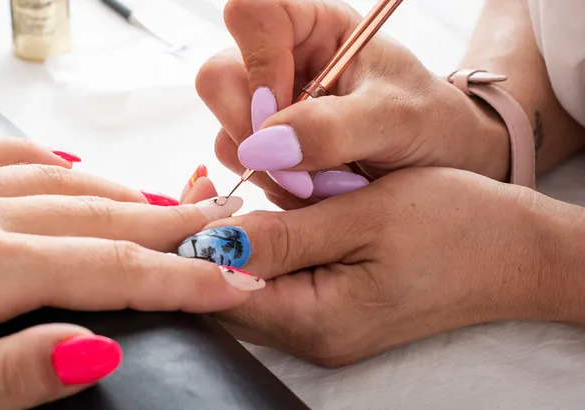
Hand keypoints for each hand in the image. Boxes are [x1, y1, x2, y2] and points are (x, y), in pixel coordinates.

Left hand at [0, 139, 262, 408]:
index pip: (108, 269)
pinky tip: (73, 168)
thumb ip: (11, 376)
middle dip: (171, 230)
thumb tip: (96, 347)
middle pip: (97, 216)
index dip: (179, 279)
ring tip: (170, 213)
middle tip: (225, 236)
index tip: (232, 283)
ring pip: (58, 180)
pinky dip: (46, 160)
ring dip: (122, 195)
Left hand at [177, 167, 572, 365]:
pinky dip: (264, 249)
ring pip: (251, 289)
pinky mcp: (333, 313)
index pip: (224, 295)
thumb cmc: (454, 225)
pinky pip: (278, 284)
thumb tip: (215, 241)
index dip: (197, 249)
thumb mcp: (366, 215)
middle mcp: (314, 337)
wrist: (515, 252)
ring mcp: (323, 330)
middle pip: (230, 297)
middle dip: (210, 244)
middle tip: (206, 187)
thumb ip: (287, 233)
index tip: (193, 198)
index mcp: (319, 321)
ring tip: (230, 193)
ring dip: (236, 244)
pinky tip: (267, 212)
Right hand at [196, 0, 509, 203]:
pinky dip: (277, 187)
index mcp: (313, 27)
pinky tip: (318, 188)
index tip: (285, 105)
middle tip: (302, 163)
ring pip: (228, 133)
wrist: (443, 165)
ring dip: (272, 170)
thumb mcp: (395, 119)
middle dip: (253, 131)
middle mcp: (281, 62)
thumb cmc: (431, 124)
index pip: (250, 14)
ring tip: (328, 180)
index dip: (257, 61)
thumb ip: (332, 129)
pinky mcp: (268, 148)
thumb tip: (261, 147)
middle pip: (219, 79)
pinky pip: (243, 169)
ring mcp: (269, 108)